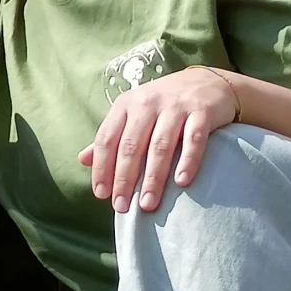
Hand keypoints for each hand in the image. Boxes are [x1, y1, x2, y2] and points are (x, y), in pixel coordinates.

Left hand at [82, 66, 238, 211]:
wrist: (208, 83)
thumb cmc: (164, 105)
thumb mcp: (134, 114)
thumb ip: (112, 137)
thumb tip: (82, 160)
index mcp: (126, 105)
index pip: (107, 139)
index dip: (102, 168)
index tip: (101, 195)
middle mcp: (147, 103)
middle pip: (131, 145)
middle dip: (124, 179)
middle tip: (122, 207)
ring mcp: (175, 106)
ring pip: (160, 146)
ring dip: (152, 178)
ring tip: (147, 204)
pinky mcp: (202, 112)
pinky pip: (194, 139)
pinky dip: (187, 161)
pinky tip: (181, 182)